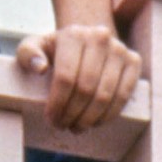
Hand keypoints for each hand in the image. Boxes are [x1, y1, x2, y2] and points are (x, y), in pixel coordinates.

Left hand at [15, 23, 140, 131]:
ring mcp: (119, 49)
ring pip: (105, 95)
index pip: (65, 77)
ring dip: (89, 118)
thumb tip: (39, 67)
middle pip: (85, 88)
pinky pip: (123, 95)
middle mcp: (99, 38)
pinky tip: (95, 122)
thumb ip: (28, 54)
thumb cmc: (56, 49)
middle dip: (72, 114)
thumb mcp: (35, 46)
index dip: (58, 103)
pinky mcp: (134, 61)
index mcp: (73, 34)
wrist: (86, 40)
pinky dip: (109, 114)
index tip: (51, 119)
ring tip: (77, 127)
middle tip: (63, 126)